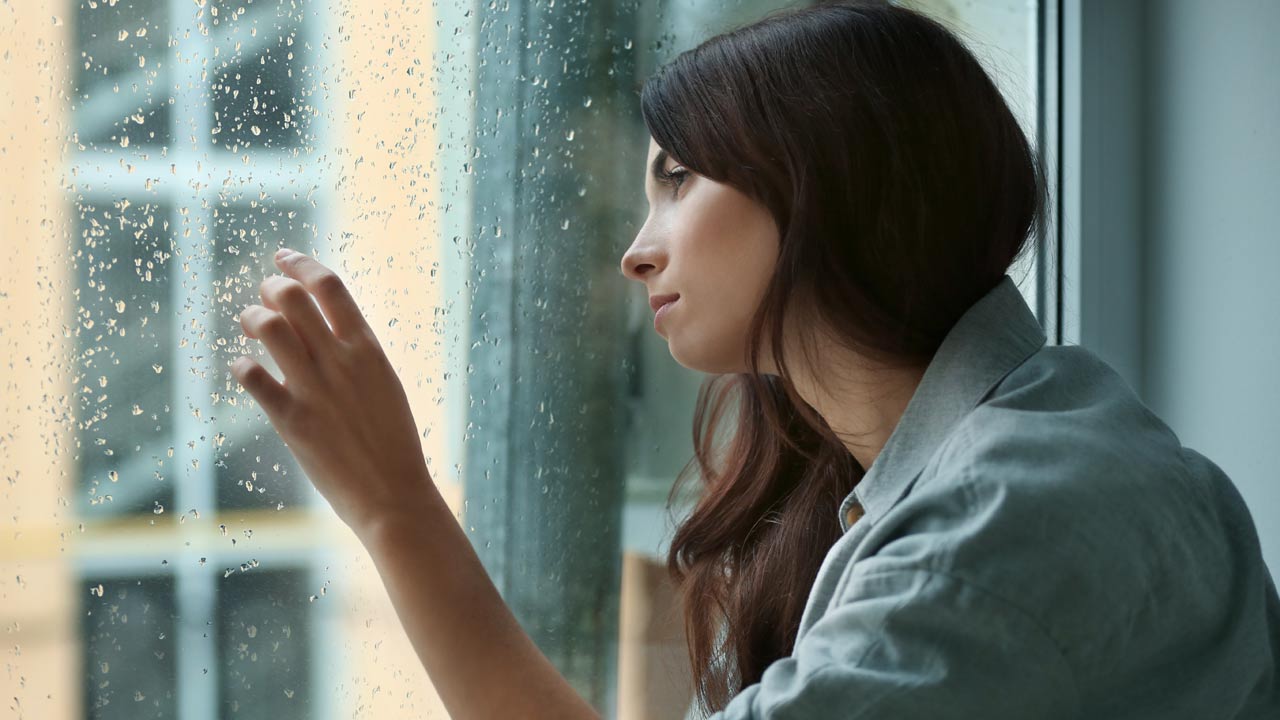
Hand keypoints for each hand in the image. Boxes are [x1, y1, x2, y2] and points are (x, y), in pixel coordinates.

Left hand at [230, 248, 435, 534]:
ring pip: (269, 327)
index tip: (283, 257)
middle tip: (265, 297)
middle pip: (293, 297)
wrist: (395, 496)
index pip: (330, 286)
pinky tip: (246, 370)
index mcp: (369, 349)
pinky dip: (242, 366)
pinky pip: (253, 378)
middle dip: (270, 288)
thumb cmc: (393, 444)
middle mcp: (341, 361)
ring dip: (252, 318)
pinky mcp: (293, 421)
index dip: (301, 264)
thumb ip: (358, 355)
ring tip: (251, 326)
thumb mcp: (385, 386)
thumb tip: (329, 330)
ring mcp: (316, 389)